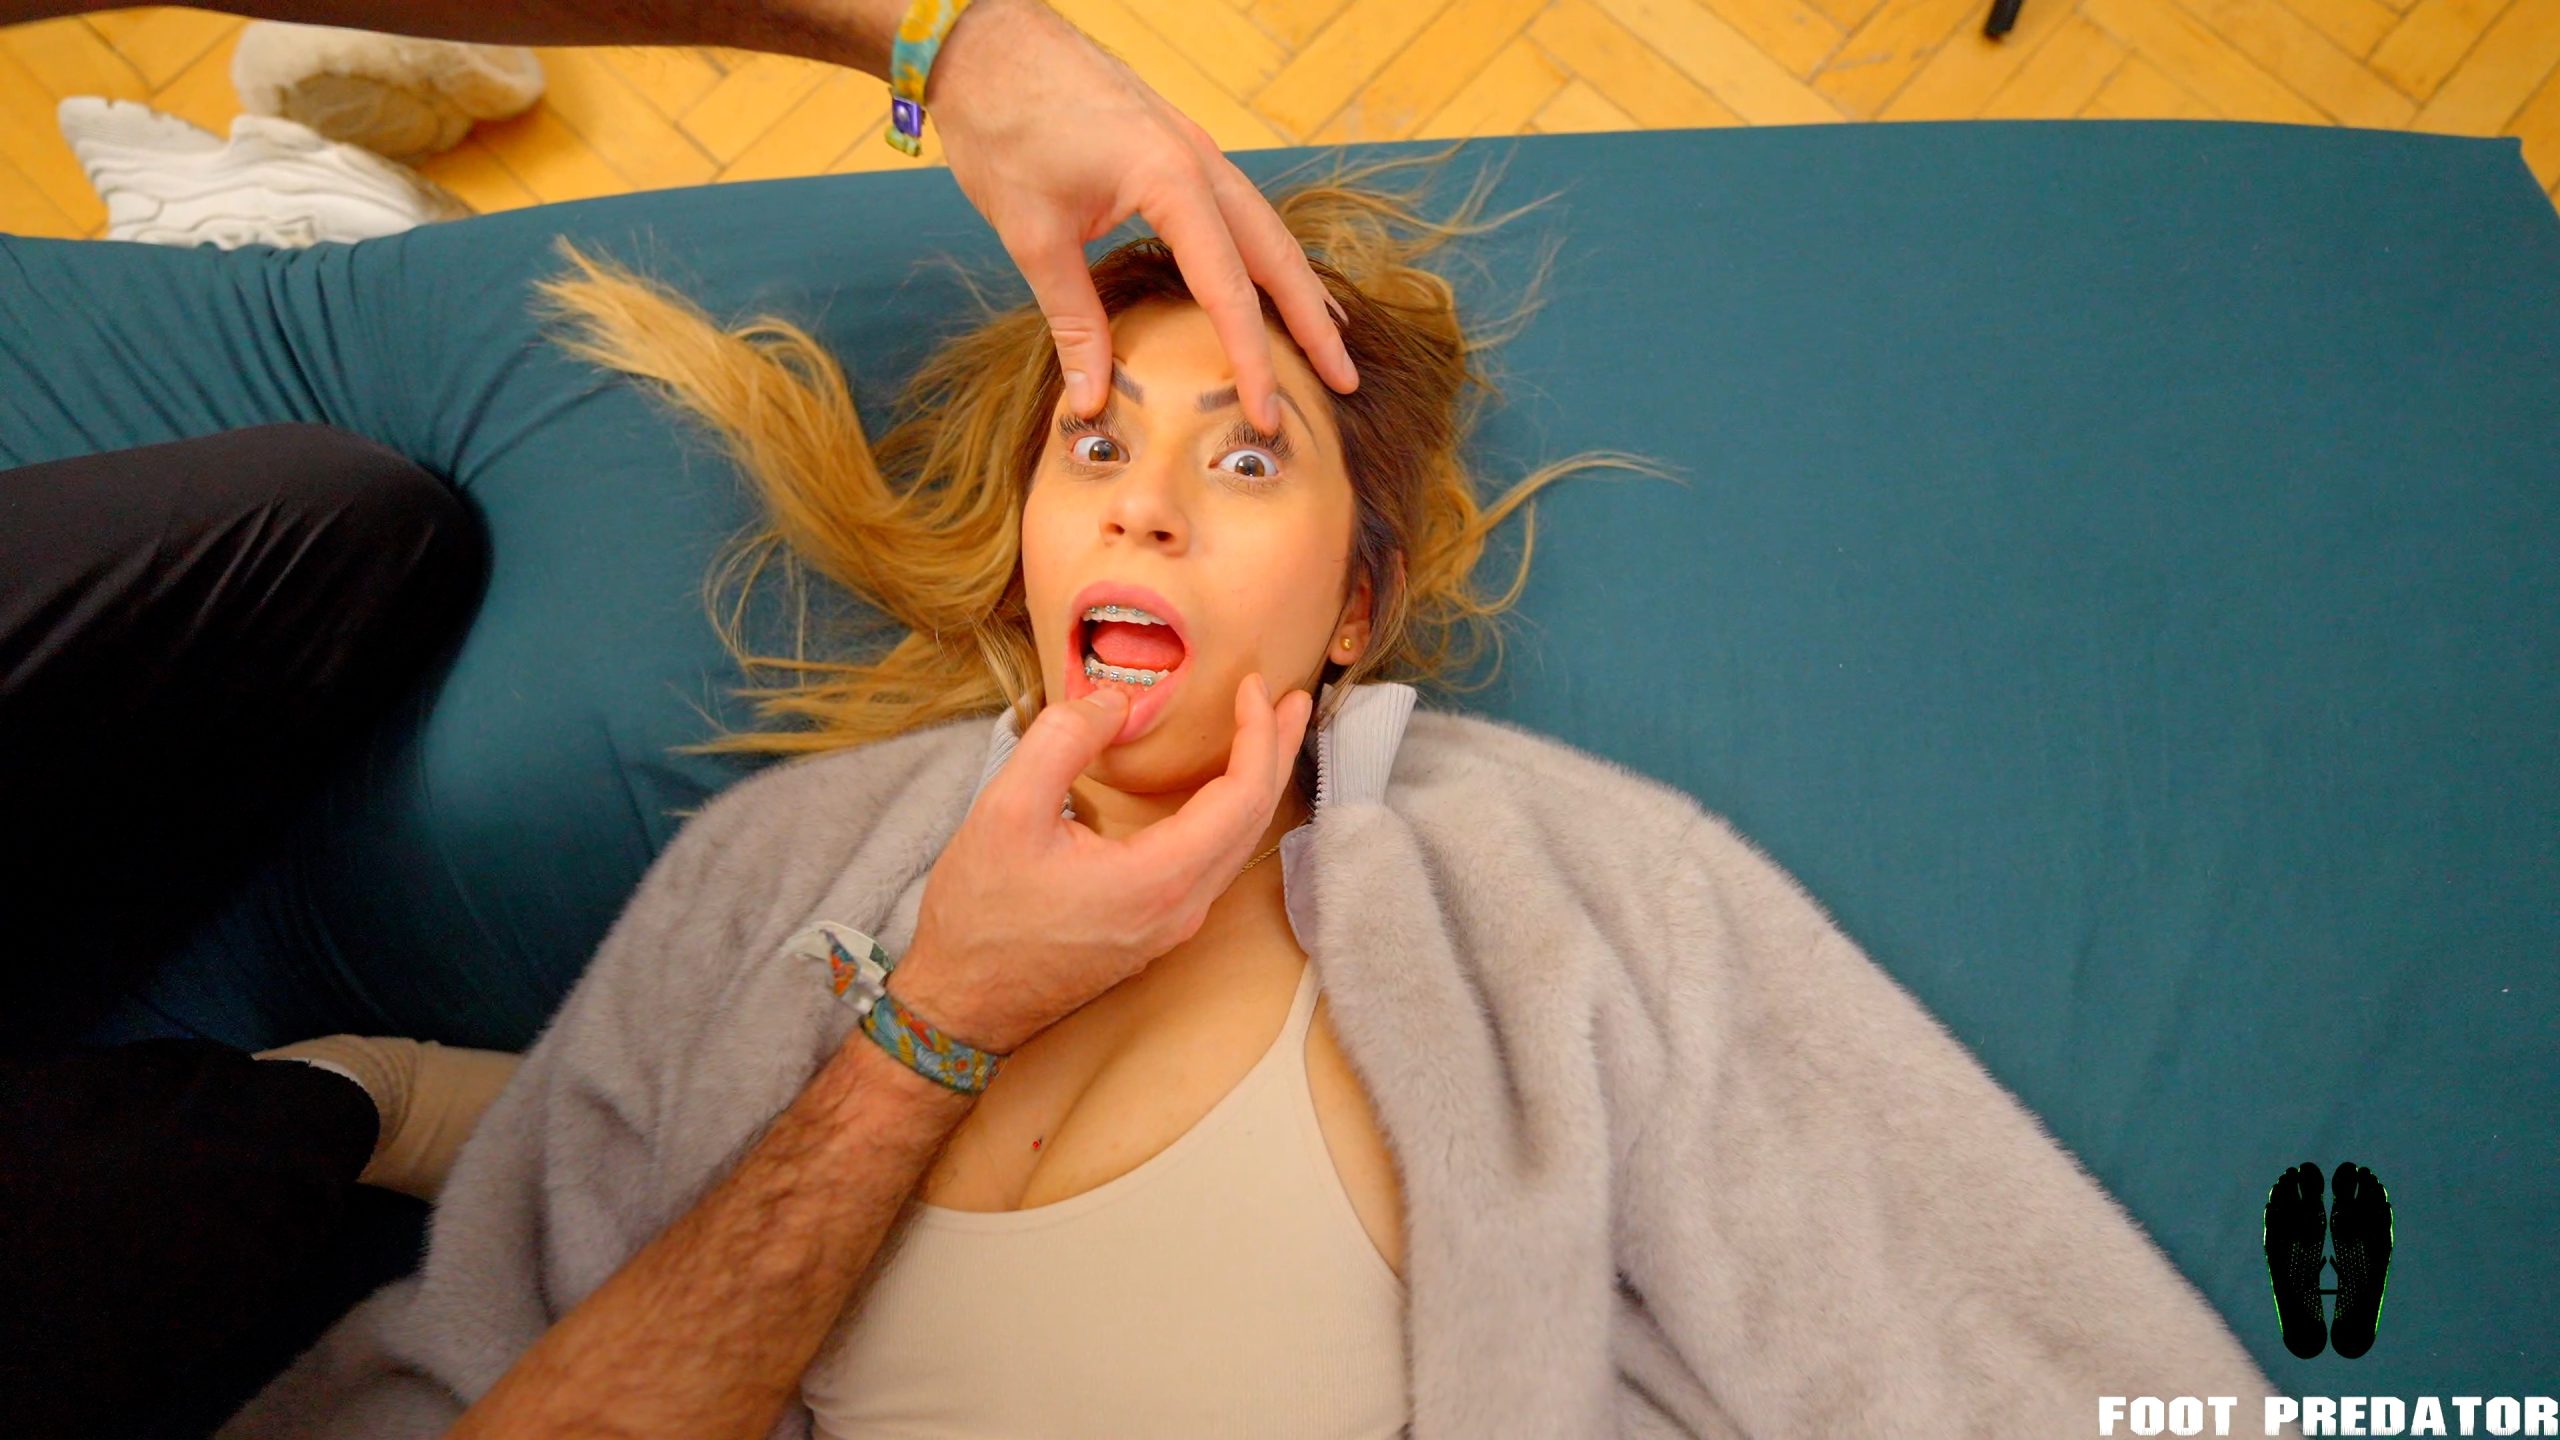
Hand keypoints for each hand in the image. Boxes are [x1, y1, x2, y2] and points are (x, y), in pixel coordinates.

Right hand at [888, 674, 1314, 1054]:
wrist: (962, 1004)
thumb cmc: (980, 916)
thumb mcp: (1006, 810)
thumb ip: (1063, 741)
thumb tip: (1114, 700)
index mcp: (1159, 880)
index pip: (1242, 797)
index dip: (1259, 735)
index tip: (1255, 686)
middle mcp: (1182, 908)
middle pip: (1256, 820)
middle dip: (1277, 752)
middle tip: (1292, 698)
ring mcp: (1172, 925)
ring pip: (1239, 844)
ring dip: (1257, 783)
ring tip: (1267, 732)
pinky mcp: (1156, 929)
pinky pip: (1214, 863)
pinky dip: (1230, 814)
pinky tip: (1220, 789)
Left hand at [922, 0, 1357, 434]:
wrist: (986, 37)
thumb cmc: (1002, 124)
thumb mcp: (1032, 235)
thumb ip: (1072, 320)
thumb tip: (1090, 397)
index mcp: (1171, 179)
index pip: (1230, 289)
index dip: (1253, 359)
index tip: (1266, 413)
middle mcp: (1199, 159)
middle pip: (1276, 253)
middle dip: (1313, 321)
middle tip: (1344, 379)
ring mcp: (1193, 146)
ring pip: (1265, 225)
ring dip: (1296, 283)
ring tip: (1327, 336)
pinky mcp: (1175, 142)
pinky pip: (1237, 206)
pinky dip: (1261, 250)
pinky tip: (1267, 276)